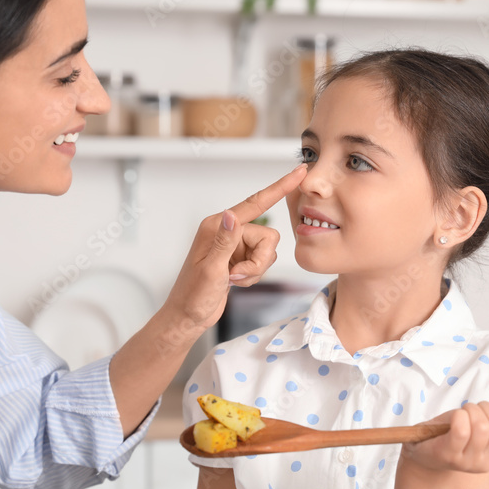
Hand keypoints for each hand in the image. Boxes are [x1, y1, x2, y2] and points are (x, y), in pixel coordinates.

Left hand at [163, 164, 306, 330]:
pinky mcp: (239, 258)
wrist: (188, 316)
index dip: (280, 188)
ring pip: (267, 251)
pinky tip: (236, 282)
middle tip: (238, 275)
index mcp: (217, 225)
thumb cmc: (193, 295)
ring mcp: (234, 245)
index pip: (255, 203)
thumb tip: (232, 215)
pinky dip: (253, 275)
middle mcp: (227, 231)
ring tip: (234, 279)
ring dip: (255, 270)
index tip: (300, 172)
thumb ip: (224, 241)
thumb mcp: (210, 269)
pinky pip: (262, 262)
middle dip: (259, 261)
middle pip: (268, 237)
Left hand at [401, 398, 488, 472]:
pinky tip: (454, 419)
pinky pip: (461, 429)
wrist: (425, 448)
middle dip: (485, 407)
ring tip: (462, 415)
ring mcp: (469, 462)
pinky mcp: (448, 456)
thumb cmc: (459, 432)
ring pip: (481, 426)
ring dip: (470, 410)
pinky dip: (458, 416)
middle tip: (473, 411)